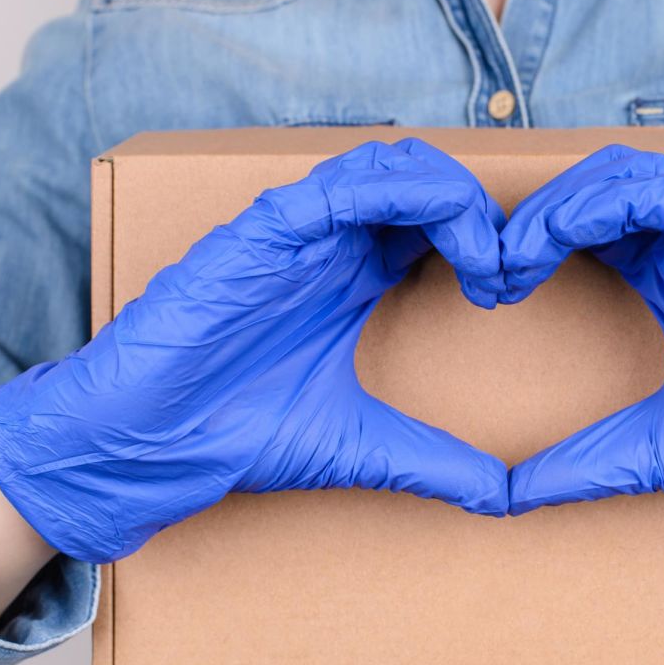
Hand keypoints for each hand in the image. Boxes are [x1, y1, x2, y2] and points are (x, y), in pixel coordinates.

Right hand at [0, 139, 509, 562]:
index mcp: (354, 277)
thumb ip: (435, 463)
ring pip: (392, 165)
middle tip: (504, 273)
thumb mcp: (362, 448)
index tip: (510, 292)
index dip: (484, 240)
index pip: (436, 222)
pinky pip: (341, 183)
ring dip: (453, 198)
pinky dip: (400, 193)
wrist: (153, 444)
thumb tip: (505, 499)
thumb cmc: (239, 434)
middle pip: (425, 180)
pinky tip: (439, 237)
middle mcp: (331, 244)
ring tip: (483, 257)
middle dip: (479, 213)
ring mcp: (298, 232)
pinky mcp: (263, 230)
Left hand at [499, 146, 663, 530]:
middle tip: (483, 268)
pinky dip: (598, 202)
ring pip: (620, 174)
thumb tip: (501, 499)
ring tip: (509, 256)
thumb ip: (579, 464)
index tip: (484, 290)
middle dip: (529, 220)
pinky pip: (663, 185)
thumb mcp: (653, 452)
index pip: (585, 230)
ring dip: (554, 206)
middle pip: (592, 192)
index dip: (527, 245)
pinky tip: (552, 241)